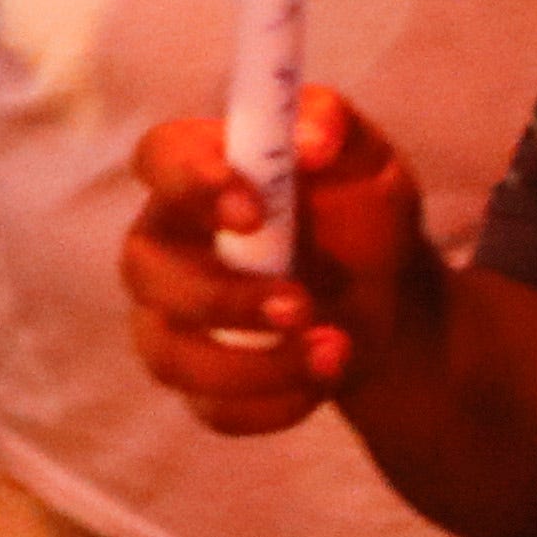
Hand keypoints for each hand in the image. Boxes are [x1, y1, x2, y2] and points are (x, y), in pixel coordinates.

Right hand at [115, 89, 432, 434]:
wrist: (392, 301)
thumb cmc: (360, 214)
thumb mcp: (366, 160)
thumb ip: (336, 127)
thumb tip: (310, 140)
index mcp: (197, 173)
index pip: (158, 159)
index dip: (191, 183)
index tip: (253, 210)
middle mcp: (166, 243)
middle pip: (144, 268)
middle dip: (221, 295)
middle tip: (301, 304)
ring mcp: (173, 318)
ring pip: (170, 353)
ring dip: (251, 364)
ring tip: (335, 350)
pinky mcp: (200, 382)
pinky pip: (210, 409)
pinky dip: (270, 405)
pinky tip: (323, 381)